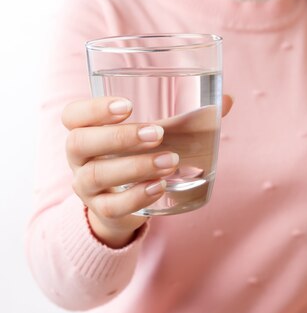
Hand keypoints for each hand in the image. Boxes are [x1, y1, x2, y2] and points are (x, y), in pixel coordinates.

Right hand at [62, 95, 232, 247]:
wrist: (126, 201)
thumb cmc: (140, 156)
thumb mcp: (157, 137)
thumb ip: (187, 120)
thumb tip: (227, 100)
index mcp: (87, 130)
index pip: (73, 115)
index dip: (93, 109)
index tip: (127, 105)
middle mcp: (79, 158)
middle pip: (78, 142)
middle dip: (118, 137)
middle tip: (157, 134)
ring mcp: (87, 187)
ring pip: (96, 176)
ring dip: (134, 167)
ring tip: (170, 162)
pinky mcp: (103, 211)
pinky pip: (112, 207)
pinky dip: (136, 197)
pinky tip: (159, 188)